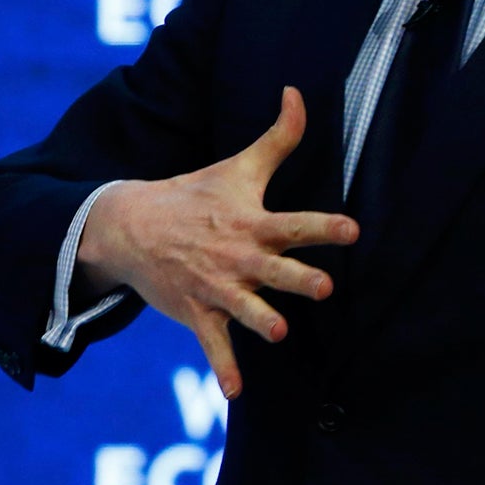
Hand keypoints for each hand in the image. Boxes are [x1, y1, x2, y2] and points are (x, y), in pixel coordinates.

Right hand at [75, 85, 357, 397]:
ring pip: (244, 310)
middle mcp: (239, 257)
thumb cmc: (196, 195)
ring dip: (260, 322)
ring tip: (278, 333)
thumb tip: (297, 91)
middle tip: (323, 287)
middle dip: (298, 279)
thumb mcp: (238, 166)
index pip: (296, 224)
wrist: (132, 226)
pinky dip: (223, 369)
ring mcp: (216, 288)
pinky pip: (213, 344)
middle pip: (275, 271)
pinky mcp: (198, 313)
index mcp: (253, 223)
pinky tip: (235, 393)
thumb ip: (279, 136)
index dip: (324, 227)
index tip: (352, 229)